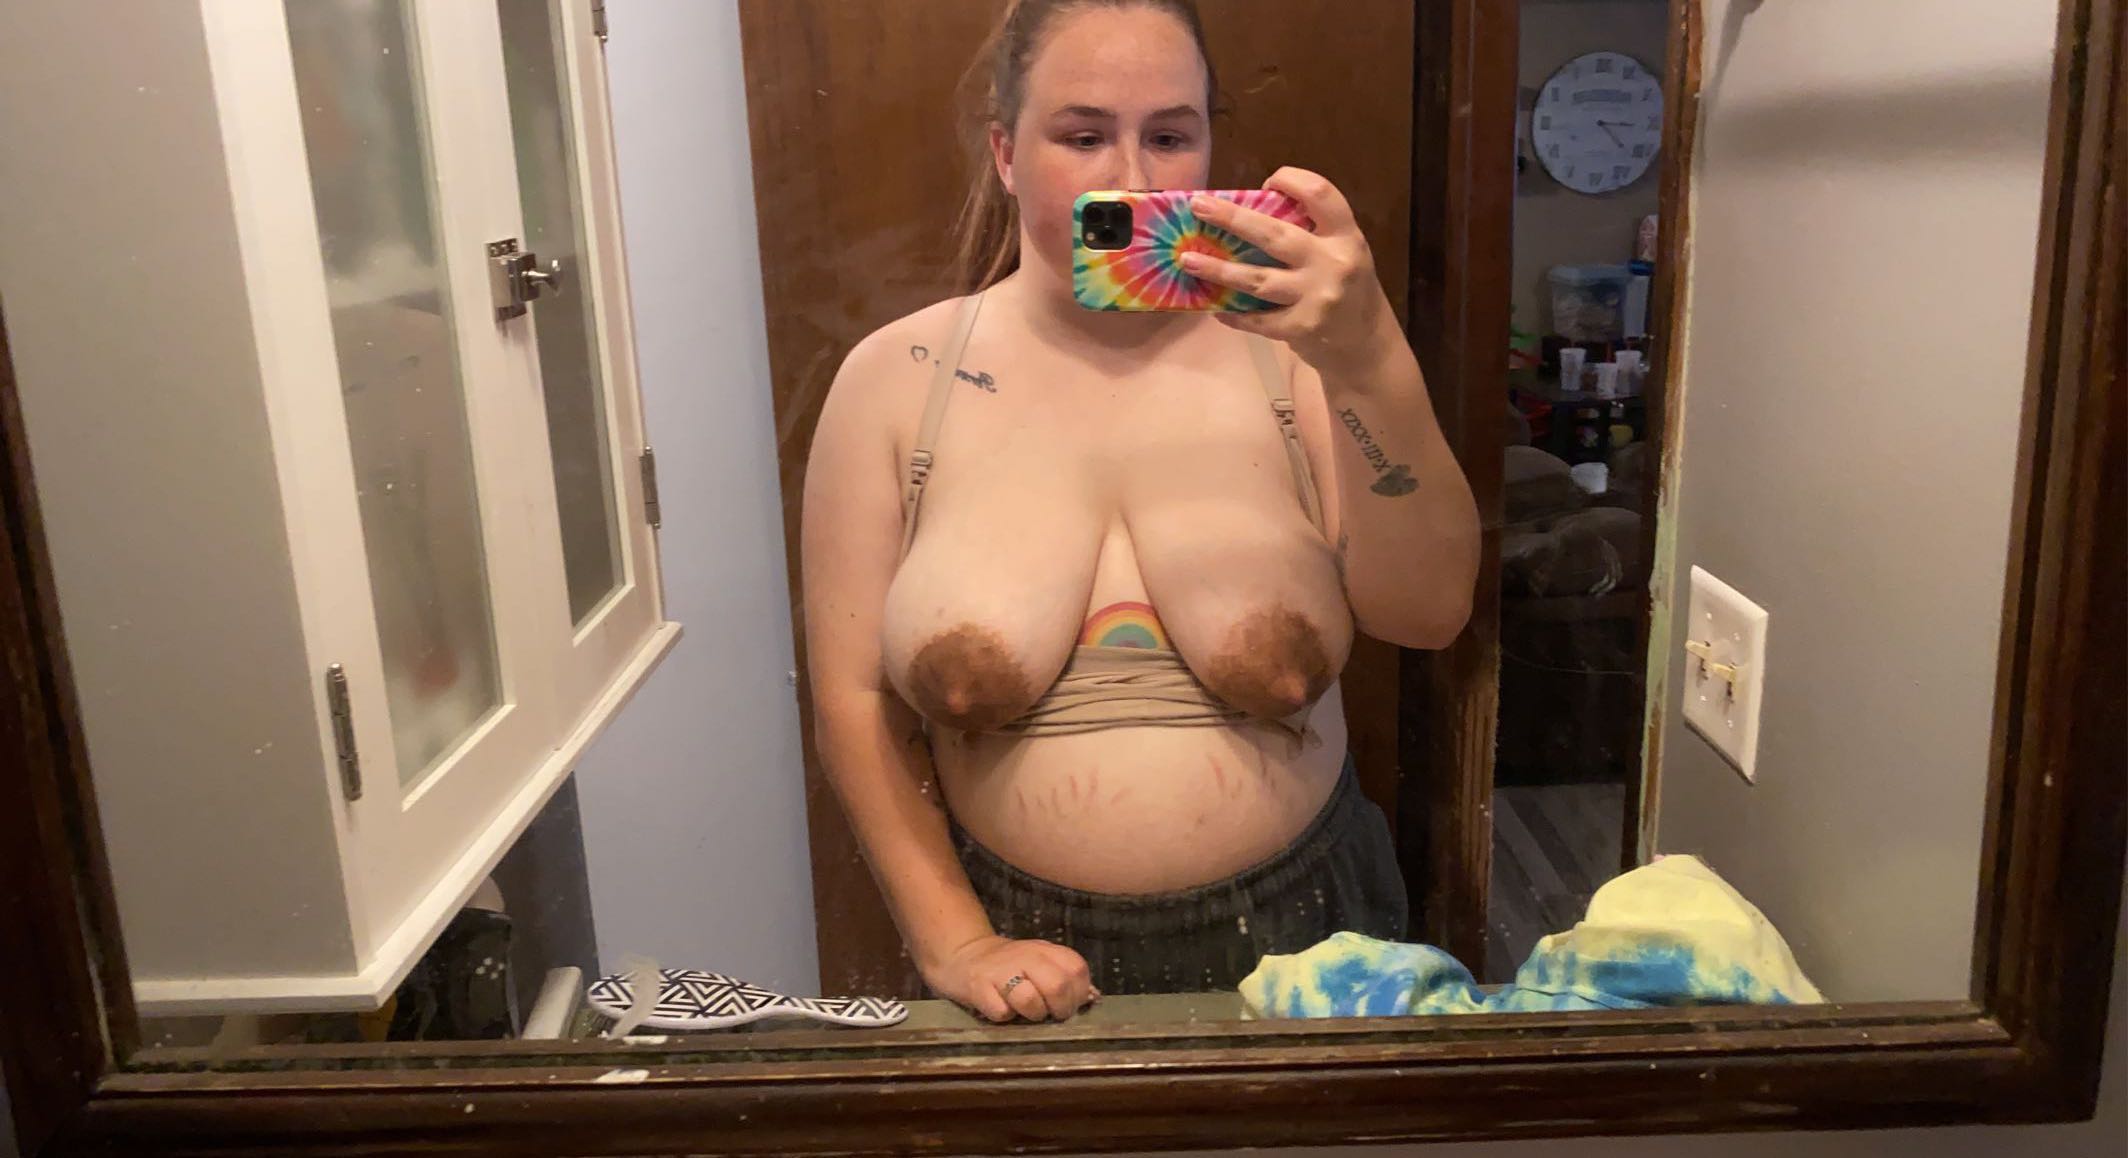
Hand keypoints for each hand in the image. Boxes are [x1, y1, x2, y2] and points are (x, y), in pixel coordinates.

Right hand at [925, 935, 1098, 1022]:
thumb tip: (1091, 998)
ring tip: (1026, 1012)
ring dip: (1033, 1014)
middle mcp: (1025, 956)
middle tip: (1051, 1014)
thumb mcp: (1040, 962)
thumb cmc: (1010, 966)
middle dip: (1060, 1009)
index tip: (1070, 1003)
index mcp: (1045, 950)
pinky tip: (1001, 1008)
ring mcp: (1001, 972)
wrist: (964, 955)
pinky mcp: (979, 988)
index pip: (1077, 969)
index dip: (1079, 993)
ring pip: (1030, 1000)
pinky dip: (1005, 1017)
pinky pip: (1001, 1013)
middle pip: (1058, 986)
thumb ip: (1065, 976)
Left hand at [1178, 167, 1397, 374]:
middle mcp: (1333, 262)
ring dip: (1218, 269)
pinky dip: (1233, 313)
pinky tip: (1215, 307)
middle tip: (1198, 207)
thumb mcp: (1343, 255)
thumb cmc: (1349, 292)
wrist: (1368, 347)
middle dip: (1232, 218)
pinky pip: (1257, 318)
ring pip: (1257, 278)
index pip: (1320, 193)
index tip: (1267, 183)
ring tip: (1188, 261)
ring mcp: (1316, 297)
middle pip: (1274, 234)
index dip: (1291, 180)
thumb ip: (1312, 235)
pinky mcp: (1300, 328)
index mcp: (1346, 236)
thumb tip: (1250, 215)